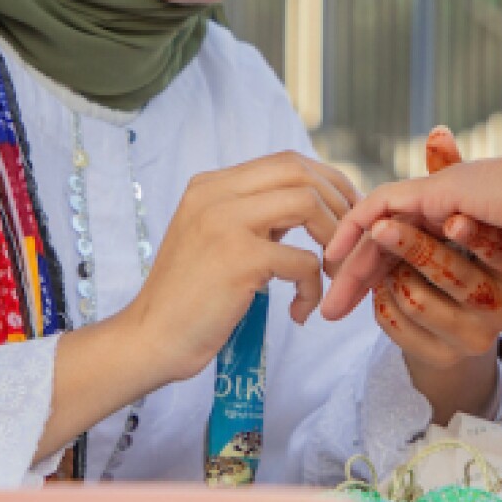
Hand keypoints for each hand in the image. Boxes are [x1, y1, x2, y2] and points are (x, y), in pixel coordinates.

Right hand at [122, 150, 357, 389]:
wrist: (150, 339)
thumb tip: (311, 203)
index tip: (346, 213)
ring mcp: (225, 223)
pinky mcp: (238, 259)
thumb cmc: (189, 298)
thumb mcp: (215, 238)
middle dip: (337, 202)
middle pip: (299, 172)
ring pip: (307, 204)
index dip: (327, 182)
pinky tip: (301, 311)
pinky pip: (303, 261)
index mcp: (210, 185)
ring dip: (333, 240)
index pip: (284, 161)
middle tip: (351, 240)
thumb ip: (255, 216)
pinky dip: (314, 288)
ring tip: (332, 274)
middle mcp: (214, 194)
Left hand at [322, 138, 501, 360]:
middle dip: (359, 281)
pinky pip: (382, 207)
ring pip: (382, 234)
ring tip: (328, 305)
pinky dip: (356, 228)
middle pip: (394, 249)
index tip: (368, 310)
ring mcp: (448, 199)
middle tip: (326, 314)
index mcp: (485, 230)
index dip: (393, 280)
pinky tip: (334, 257)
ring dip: (355, 270)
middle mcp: (460, 211)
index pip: (427, 258)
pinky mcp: (442, 192)